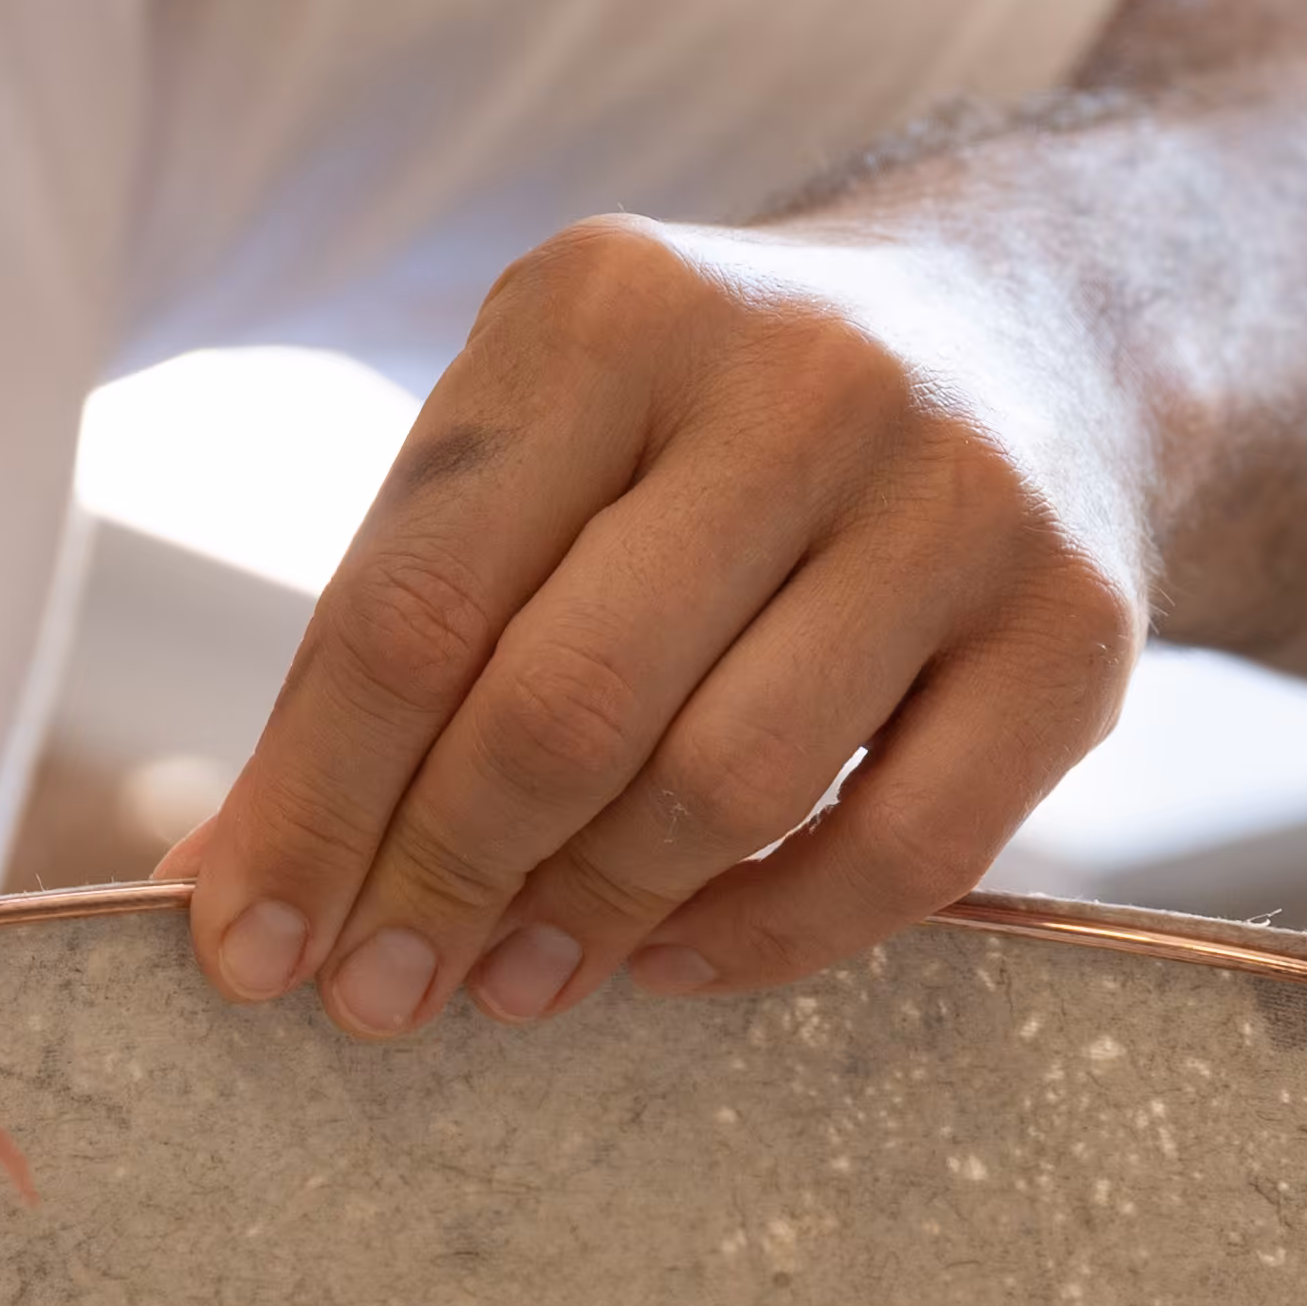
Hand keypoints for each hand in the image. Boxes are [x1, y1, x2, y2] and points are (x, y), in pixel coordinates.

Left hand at [163, 217, 1148, 1036]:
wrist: (1041, 330)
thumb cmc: (714, 428)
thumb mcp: (544, 450)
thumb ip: (397, 639)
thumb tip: (227, 886)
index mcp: (609, 309)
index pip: (413, 603)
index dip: (312, 804)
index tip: (246, 949)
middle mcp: (797, 377)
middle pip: (560, 705)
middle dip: (438, 881)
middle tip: (377, 996)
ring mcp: (958, 496)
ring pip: (723, 788)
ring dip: (589, 921)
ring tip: (514, 983)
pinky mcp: (1079, 625)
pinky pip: (900, 857)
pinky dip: (760, 942)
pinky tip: (669, 959)